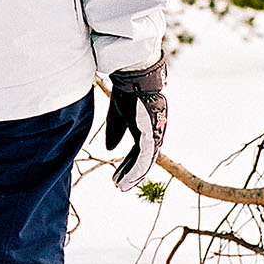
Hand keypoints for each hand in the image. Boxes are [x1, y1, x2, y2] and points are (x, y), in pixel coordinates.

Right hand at [104, 59, 166, 190]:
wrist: (134, 77)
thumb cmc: (126, 91)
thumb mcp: (117, 114)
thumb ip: (115, 131)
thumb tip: (109, 149)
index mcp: (147, 127)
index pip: (139, 150)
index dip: (128, 163)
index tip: (117, 175)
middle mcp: (154, 132)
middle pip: (143, 158)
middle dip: (131, 173)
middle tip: (120, 186)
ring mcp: (154, 134)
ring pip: (145, 161)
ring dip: (132, 175)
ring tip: (121, 186)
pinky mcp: (151, 134)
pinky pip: (144, 158)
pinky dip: (135, 170)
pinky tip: (126, 179)